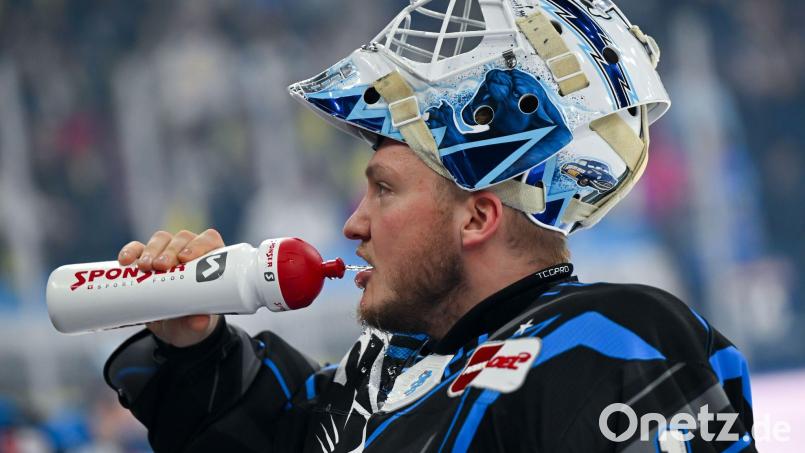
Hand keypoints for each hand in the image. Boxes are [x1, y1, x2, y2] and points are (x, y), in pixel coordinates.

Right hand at [118, 229, 224, 346]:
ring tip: (144, 267)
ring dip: (152, 250)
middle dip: (171, 250)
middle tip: (162, 266)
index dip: (199, 244)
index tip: (186, 258)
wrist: (172, 327)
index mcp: (211, 261)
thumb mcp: (197, 325)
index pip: (209, 241)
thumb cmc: (192, 319)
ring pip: (161, 240)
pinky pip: (137, 248)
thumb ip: (199, 323)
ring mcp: (167, 253)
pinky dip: (130, 251)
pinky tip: (125, 261)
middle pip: (182, 239)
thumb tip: (199, 321)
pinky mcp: (145, 260)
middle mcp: (189, 251)